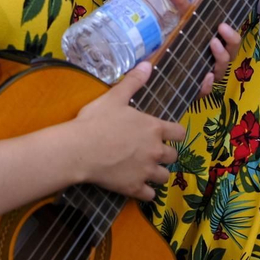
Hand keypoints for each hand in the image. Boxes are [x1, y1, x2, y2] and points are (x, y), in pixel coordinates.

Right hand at [69, 63, 184, 199]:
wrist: (80, 149)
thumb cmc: (97, 121)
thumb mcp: (115, 96)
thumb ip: (134, 81)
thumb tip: (149, 63)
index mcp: (154, 128)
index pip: (179, 133)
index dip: (174, 133)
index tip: (166, 134)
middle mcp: (156, 150)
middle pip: (173, 156)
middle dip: (165, 154)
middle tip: (151, 152)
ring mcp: (146, 171)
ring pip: (164, 177)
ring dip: (158, 173)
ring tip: (146, 170)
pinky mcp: (135, 188)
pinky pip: (150, 195)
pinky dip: (146, 192)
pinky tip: (138, 187)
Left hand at [151, 0, 241, 95]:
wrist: (151, 73)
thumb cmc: (165, 40)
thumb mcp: (162, 16)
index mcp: (207, 31)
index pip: (211, 17)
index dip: (193, 3)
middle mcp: (211, 50)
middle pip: (232, 44)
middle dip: (231, 35)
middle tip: (221, 25)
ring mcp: (207, 69)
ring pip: (224, 64)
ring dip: (222, 54)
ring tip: (213, 43)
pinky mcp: (197, 86)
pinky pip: (208, 88)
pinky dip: (208, 83)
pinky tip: (205, 77)